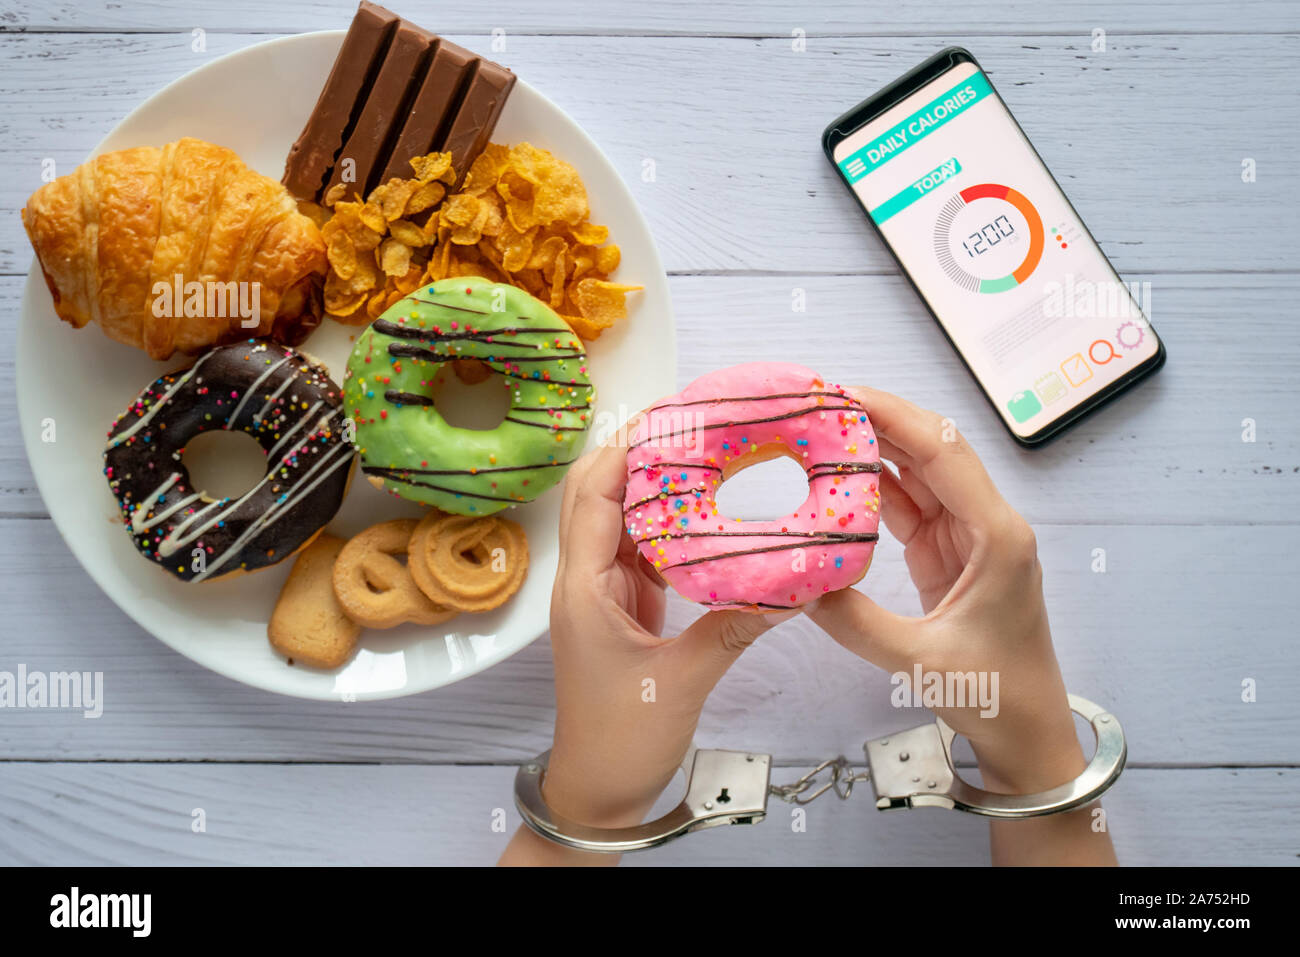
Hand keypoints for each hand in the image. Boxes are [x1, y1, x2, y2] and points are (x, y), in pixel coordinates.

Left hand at [500, 430, 796, 864]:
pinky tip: (702, 514)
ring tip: (698, 452)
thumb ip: (733, 630)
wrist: (597, 791)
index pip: (591, 497)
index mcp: (583, 591)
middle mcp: (585, 582)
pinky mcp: (622, 609)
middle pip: (596, 495)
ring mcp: (602, 595)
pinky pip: (640, 552)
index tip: (664, 415)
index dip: (622, 449)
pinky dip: (667, 526)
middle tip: (687, 421)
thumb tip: (788, 591)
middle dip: (634, 453)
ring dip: (651, 485)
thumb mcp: (682, 682)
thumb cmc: (619, 742)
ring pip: (618, 520)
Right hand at [807, 387, 1081, 794]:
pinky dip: (875, 489)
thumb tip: (797, 585)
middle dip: (880, 419)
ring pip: (920, 474)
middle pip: (933, 450)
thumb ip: (855, 621)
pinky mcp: (948, 555)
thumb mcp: (919, 661)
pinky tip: (840, 474)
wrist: (1028, 733)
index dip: (894, 415)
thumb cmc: (996, 696)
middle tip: (822, 401)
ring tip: (822, 427)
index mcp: (997, 535)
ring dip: (875, 449)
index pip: (943, 452)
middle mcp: (987, 523)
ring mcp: (968, 537)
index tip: (844, 393)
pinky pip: (909, 507)